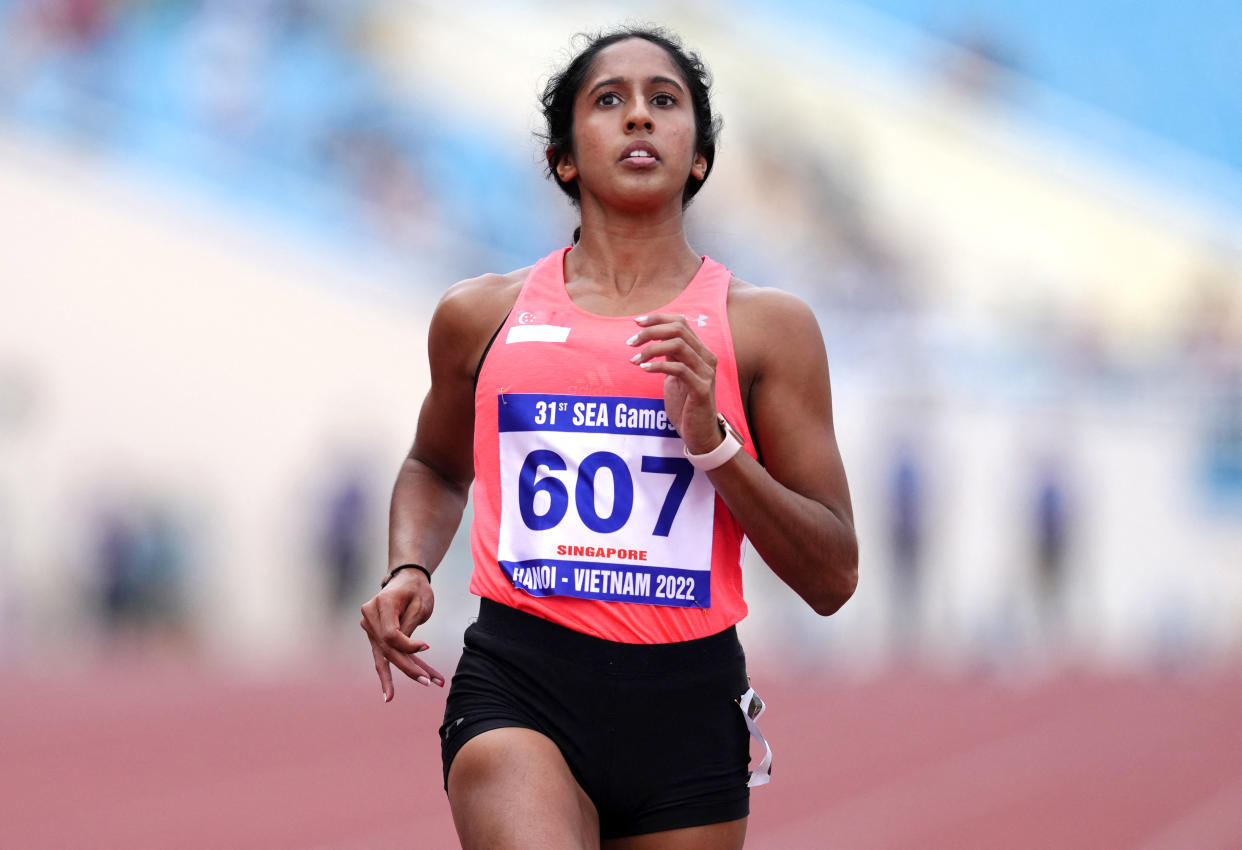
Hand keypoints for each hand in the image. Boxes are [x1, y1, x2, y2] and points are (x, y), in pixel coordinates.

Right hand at [360, 568, 443, 701]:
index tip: (427, 647)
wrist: (407, 578)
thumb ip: (409, 627)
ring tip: (399, 694)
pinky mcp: (374, 636)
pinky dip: (389, 674)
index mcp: (380, 604)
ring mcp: (369, 627)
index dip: (408, 646)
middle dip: (408, 667)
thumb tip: (408, 651)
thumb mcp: (419, 604)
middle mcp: (369, 616)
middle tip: (429, 682)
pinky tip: (389, 694)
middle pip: (387, 649)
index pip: (390, 634)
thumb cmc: (416, 589)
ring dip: (402, 673)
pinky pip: (383, 657)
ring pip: (384, 657)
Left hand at [628, 313, 722, 452]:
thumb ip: (670, 355)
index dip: (658, 318)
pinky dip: (658, 366)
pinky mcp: (702, 389)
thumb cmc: (685, 404)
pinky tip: (644, 369)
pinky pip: (679, 369)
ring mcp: (706, 373)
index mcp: (700, 351)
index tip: (636, 322)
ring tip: (634, 360)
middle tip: (630, 342)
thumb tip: (651, 336)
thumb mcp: (676, 374)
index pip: (681, 322)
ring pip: (678, 345)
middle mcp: (706, 358)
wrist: (699, 433)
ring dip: (651, 349)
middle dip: (650, 332)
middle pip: (679, 329)